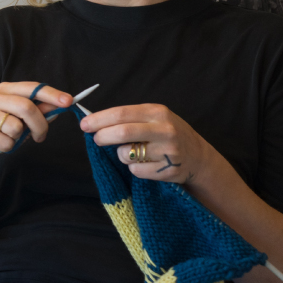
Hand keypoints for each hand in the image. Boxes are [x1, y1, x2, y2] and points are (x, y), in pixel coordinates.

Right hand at [0, 82, 72, 169]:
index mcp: (5, 89)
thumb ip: (39, 110)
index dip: (51, 94)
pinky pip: (6, 142)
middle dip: (40, 125)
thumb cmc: (1, 130)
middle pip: (26, 107)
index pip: (32, 87)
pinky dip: (9, 147)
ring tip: (11, 138)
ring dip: (20, 138)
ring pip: (16, 127)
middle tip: (41, 137)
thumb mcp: (21, 119)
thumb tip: (60, 105)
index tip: (69, 101)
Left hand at [79, 103, 212, 184]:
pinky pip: (136, 170)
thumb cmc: (166, 133)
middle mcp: (164, 129)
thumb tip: (94, 122)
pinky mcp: (168, 170)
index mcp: (157, 112)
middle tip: (96, 139)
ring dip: (121, 155)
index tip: (84, 124)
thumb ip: (129, 118)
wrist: (198, 156)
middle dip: (103, 136)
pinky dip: (133, 168)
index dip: (99, 119)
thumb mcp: (153, 117)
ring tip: (130, 152)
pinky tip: (145, 163)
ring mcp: (167, 151)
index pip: (121, 113)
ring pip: (127, 154)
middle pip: (123, 132)